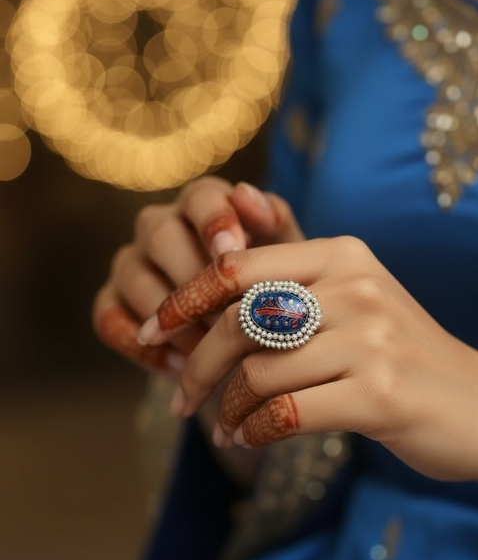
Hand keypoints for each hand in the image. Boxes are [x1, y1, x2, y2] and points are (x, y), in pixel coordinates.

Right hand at [92, 177, 303, 374]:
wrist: (251, 337)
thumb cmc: (274, 288)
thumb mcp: (286, 259)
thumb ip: (273, 223)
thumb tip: (244, 191)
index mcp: (203, 204)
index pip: (200, 198)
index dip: (214, 222)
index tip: (233, 251)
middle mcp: (159, 226)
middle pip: (161, 236)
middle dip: (196, 280)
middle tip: (229, 318)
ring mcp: (130, 264)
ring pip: (135, 279)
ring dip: (174, 320)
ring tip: (212, 352)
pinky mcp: (110, 301)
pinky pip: (108, 319)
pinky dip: (143, 347)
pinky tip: (181, 367)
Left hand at [137, 236, 477, 485]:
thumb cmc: (404, 357)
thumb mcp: (355, 299)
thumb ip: (294, 275)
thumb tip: (224, 242)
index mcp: (343, 255)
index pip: (238, 267)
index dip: (184, 299)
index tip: (153, 332)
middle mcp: (355, 287)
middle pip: (238, 321)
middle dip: (196, 366)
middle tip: (181, 399)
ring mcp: (371, 340)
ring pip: (258, 373)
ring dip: (228, 409)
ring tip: (224, 427)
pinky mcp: (379, 395)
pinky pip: (286, 414)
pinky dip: (255, 432)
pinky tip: (250, 440)